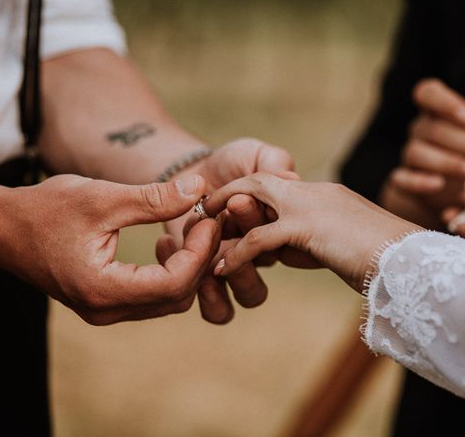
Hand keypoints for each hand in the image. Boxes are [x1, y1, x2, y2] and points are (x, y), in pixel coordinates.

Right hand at [0, 174, 219, 324]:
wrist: (2, 229)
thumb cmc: (45, 210)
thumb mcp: (102, 197)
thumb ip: (154, 197)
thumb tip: (199, 186)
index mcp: (103, 289)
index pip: (174, 283)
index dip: (200, 251)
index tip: (209, 218)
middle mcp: (106, 310)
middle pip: (177, 296)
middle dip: (200, 258)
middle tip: (207, 220)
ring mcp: (106, 310)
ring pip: (168, 300)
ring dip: (188, 266)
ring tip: (192, 228)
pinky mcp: (106, 302)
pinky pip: (152, 296)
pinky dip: (170, 271)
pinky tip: (170, 241)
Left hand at [162, 138, 296, 323]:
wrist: (191, 175)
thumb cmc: (229, 164)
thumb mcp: (253, 154)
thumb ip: (274, 161)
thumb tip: (292, 179)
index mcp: (282, 228)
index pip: (285, 234)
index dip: (262, 220)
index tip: (236, 198)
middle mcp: (264, 255)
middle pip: (273, 261)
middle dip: (248, 247)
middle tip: (218, 219)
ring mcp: (237, 273)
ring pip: (250, 296)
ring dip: (234, 275)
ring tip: (207, 251)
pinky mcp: (207, 285)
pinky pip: (218, 310)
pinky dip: (202, 292)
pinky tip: (173, 248)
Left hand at [203, 173, 421, 292]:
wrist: (414, 260)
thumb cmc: (390, 259)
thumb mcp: (348, 244)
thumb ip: (323, 242)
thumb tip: (307, 254)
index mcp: (325, 194)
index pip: (280, 188)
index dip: (253, 200)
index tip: (234, 218)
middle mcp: (315, 192)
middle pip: (261, 182)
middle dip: (231, 196)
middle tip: (206, 216)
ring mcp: (311, 205)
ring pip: (253, 200)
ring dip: (227, 220)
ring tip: (204, 238)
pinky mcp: (308, 226)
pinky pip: (260, 238)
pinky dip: (236, 253)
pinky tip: (220, 269)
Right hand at [381, 78, 464, 227]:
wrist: (459, 197)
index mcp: (438, 112)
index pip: (427, 92)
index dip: (446, 102)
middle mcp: (419, 130)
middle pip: (431, 128)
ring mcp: (408, 157)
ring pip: (416, 152)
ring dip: (447, 162)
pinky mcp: (402, 183)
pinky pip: (401, 178)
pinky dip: (418, 181)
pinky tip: (438, 185)